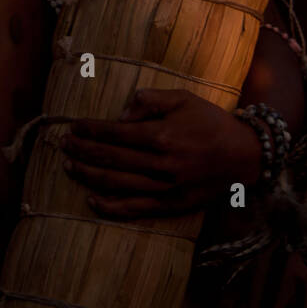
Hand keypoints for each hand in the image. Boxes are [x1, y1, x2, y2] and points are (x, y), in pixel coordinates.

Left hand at [61, 89, 262, 218]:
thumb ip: (149, 100)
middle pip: (111, 159)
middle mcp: (160, 164)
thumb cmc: (210, 121)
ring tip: (69, 167)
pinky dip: (111, 207)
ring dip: (89, 176)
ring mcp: (166, 188)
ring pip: (117, 185)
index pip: (115, 133)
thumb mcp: (182, 98)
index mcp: (161, 136)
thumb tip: (121, 113)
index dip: (90, 130)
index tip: (72, 126)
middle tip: (62, 144)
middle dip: (83, 151)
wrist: (244, 155)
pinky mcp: (172, 205)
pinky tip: (92, 200)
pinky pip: (135, 209)